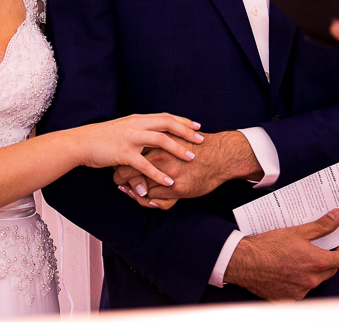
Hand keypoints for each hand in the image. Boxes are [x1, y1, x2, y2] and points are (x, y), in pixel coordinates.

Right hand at [75, 114, 202, 186]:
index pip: (165, 117)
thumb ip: (139, 128)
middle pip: (167, 124)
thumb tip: (154, 131)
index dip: (183, 121)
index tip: (198, 126)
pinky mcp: (123, 153)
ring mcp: (130, 138)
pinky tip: (169, 181)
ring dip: (178, 149)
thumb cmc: (102, 137)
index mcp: (138, 119)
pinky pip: (145, 164)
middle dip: (187, 132)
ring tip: (191, 158)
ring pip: (160, 141)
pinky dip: (158, 173)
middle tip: (202, 140)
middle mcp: (136, 125)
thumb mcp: (124, 128)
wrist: (82, 143)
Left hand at [112, 131, 260, 207]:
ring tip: (135, 195)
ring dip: (135, 195)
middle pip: (127, 173)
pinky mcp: (177, 189)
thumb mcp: (172, 136)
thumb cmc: (196, 146)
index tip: (118, 169)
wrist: (220, 156)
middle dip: (121, 181)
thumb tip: (139, 148)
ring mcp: (167, 174)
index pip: (126, 155)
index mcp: (155, 142)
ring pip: (139, 190)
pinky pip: (155, 201)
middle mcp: (158, 157)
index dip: (119, 164)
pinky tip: (151, 201)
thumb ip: (156, 142)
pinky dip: (150, 202)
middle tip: (121, 185)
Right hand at [224, 209, 338, 299]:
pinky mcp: (289, 298)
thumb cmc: (268, 246)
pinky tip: (286, 270)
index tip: (337, 245)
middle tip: (313, 248)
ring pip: (315, 280)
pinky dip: (297, 281)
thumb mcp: (297, 231)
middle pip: (330, 270)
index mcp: (317, 262)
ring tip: (296, 258)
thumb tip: (337, 217)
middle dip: (325, 259)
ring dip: (311, 271)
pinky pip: (300, 289)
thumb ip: (321, 226)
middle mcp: (311, 280)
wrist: (245, 262)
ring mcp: (300, 291)